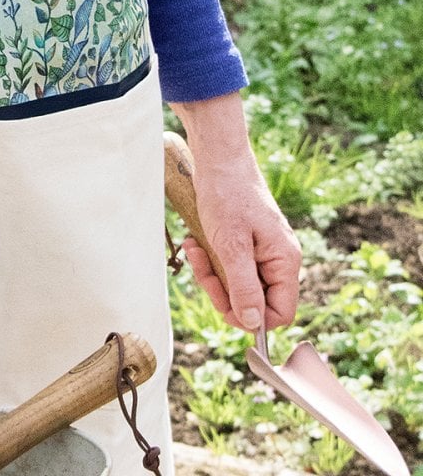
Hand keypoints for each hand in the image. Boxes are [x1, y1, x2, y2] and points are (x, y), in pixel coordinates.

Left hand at [171, 93, 301, 331]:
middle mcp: (277, 258)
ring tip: (195, 248)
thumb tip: (252, 323)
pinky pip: (227, 264)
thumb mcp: (232, 245)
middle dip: (223, 290)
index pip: (280, 312)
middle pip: (254, 299)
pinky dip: (209, 258)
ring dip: (211, 272)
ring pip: (236, 282)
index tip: (223, 305)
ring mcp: (259, 249)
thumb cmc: (227, 195)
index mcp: (284, 261)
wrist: (217, 158)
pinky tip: (195, 242)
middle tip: (201, 269)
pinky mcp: (242, 240)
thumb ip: (244, 286)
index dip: (252, 318)